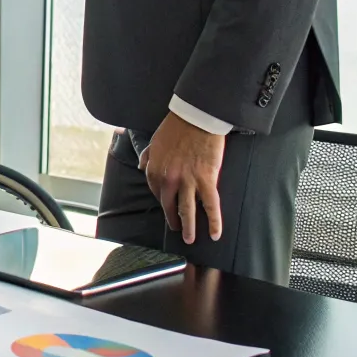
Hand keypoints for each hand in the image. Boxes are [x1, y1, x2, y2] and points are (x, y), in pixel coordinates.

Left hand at [140, 111, 225, 244]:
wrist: (195, 117)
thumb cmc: (175, 127)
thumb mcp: (155, 141)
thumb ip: (147, 156)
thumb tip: (141, 166)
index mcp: (154, 171)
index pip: (157, 193)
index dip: (164, 201)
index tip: (168, 206)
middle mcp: (168, 180)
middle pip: (170, 206)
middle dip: (173, 220)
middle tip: (177, 230)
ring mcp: (187, 182)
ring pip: (187, 210)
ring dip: (189, 228)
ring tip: (190, 239)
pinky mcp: (206, 180)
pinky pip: (210, 205)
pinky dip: (214, 222)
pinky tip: (215, 234)